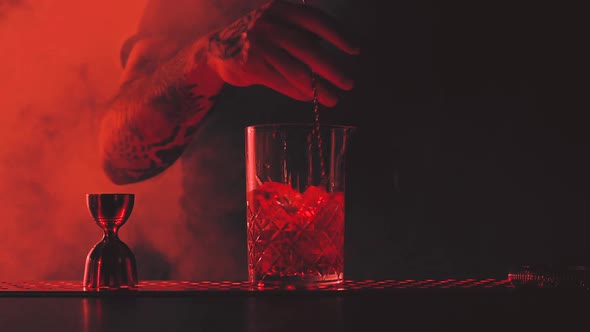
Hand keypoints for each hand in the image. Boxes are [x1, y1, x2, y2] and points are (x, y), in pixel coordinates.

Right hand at [206, 0, 359, 106]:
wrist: (216, 50)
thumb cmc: (258, 37)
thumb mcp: (278, 24)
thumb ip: (303, 33)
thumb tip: (337, 52)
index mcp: (281, 9)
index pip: (315, 19)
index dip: (337, 34)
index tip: (355, 49)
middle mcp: (269, 24)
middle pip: (308, 49)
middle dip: (331, 68)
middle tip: (348, 83)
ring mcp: (258, 45)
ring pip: (296, 69)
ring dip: (318, 87)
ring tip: (333, 98)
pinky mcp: (250, 65)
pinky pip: (281, 82)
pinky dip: (298, 92)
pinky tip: (311, 98)